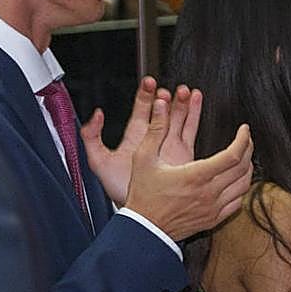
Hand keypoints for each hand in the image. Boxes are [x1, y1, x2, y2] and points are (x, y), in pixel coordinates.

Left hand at [81, 78, 201, 203]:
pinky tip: (198, 100)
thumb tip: (96, 114)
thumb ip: (92, 137)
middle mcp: (153, 138)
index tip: (149, 82)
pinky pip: (191, 130)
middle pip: (162, 111)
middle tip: (170, 89)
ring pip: (178, 117)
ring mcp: (169, 145)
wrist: (140, 209)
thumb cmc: (119, 188)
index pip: (141, 110)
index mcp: (134, 137)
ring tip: (187, 90)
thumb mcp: (99, 162)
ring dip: (182, 103)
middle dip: (166, 98)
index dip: (145, 95)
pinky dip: (195, 114)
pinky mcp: (184, 153)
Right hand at [123, 95, 252, 240]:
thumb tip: (161, 103)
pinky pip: (238, 202)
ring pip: (244, 185)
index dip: (244, 139)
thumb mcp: (143, 159)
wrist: (143, 230)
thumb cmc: (142, 195)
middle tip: (246, 138)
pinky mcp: (213, 218)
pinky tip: (236, 179)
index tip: (244, 129)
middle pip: (243, 168)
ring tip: (243, 156)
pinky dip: (242, 187)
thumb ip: (156, 130)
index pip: (233, 155)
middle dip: (249, 149)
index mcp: (196, 176)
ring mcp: (214, 208)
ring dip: (248, 168)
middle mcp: (209, 193)